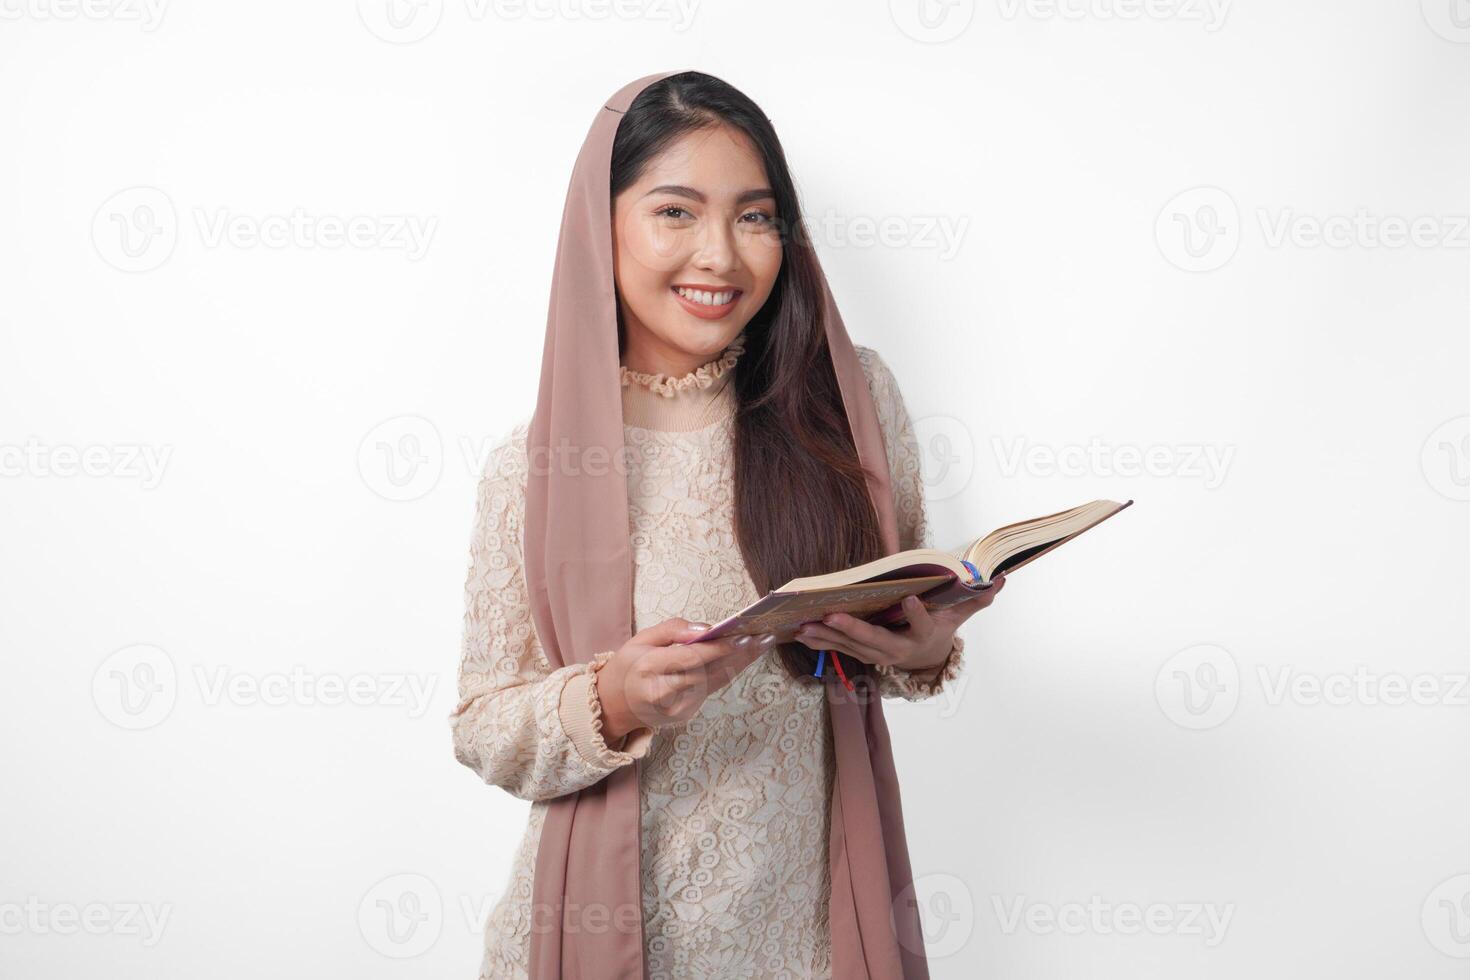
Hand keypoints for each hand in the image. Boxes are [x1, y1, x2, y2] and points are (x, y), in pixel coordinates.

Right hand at [596, 618, 777, 740]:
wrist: (613, 705)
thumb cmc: (629, 666)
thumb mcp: (640, 639)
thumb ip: (672, 630)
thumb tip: (705, 629)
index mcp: (648, 669)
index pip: (690, 658)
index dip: (719, 648)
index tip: (742, 636)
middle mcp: (663, 693)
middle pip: (710, 671)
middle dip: (740, 653)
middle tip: (764, 636)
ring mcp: (675, 709)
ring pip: (715, 681)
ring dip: (741, 662)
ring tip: (762, 643)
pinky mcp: (685, 716)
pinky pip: (711, 690)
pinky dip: (728, 672)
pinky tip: (744, 657)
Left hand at [792, 575, 1005, 672]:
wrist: (925, 661)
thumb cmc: (939, 631)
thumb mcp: (958, 618)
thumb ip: (975, 600)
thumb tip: (1000, 580)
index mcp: (923, 638)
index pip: (923, 627)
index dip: (917, 615)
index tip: (909, 598)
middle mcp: (897, 650)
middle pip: (875, 641)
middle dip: (853, 631)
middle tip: (832, 617)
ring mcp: (876, 655)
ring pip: (850, 647)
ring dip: (826, 637)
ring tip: (804, 626)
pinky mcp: (861, 654)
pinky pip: (837, 648)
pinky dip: (818, 641)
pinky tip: (798, 632)